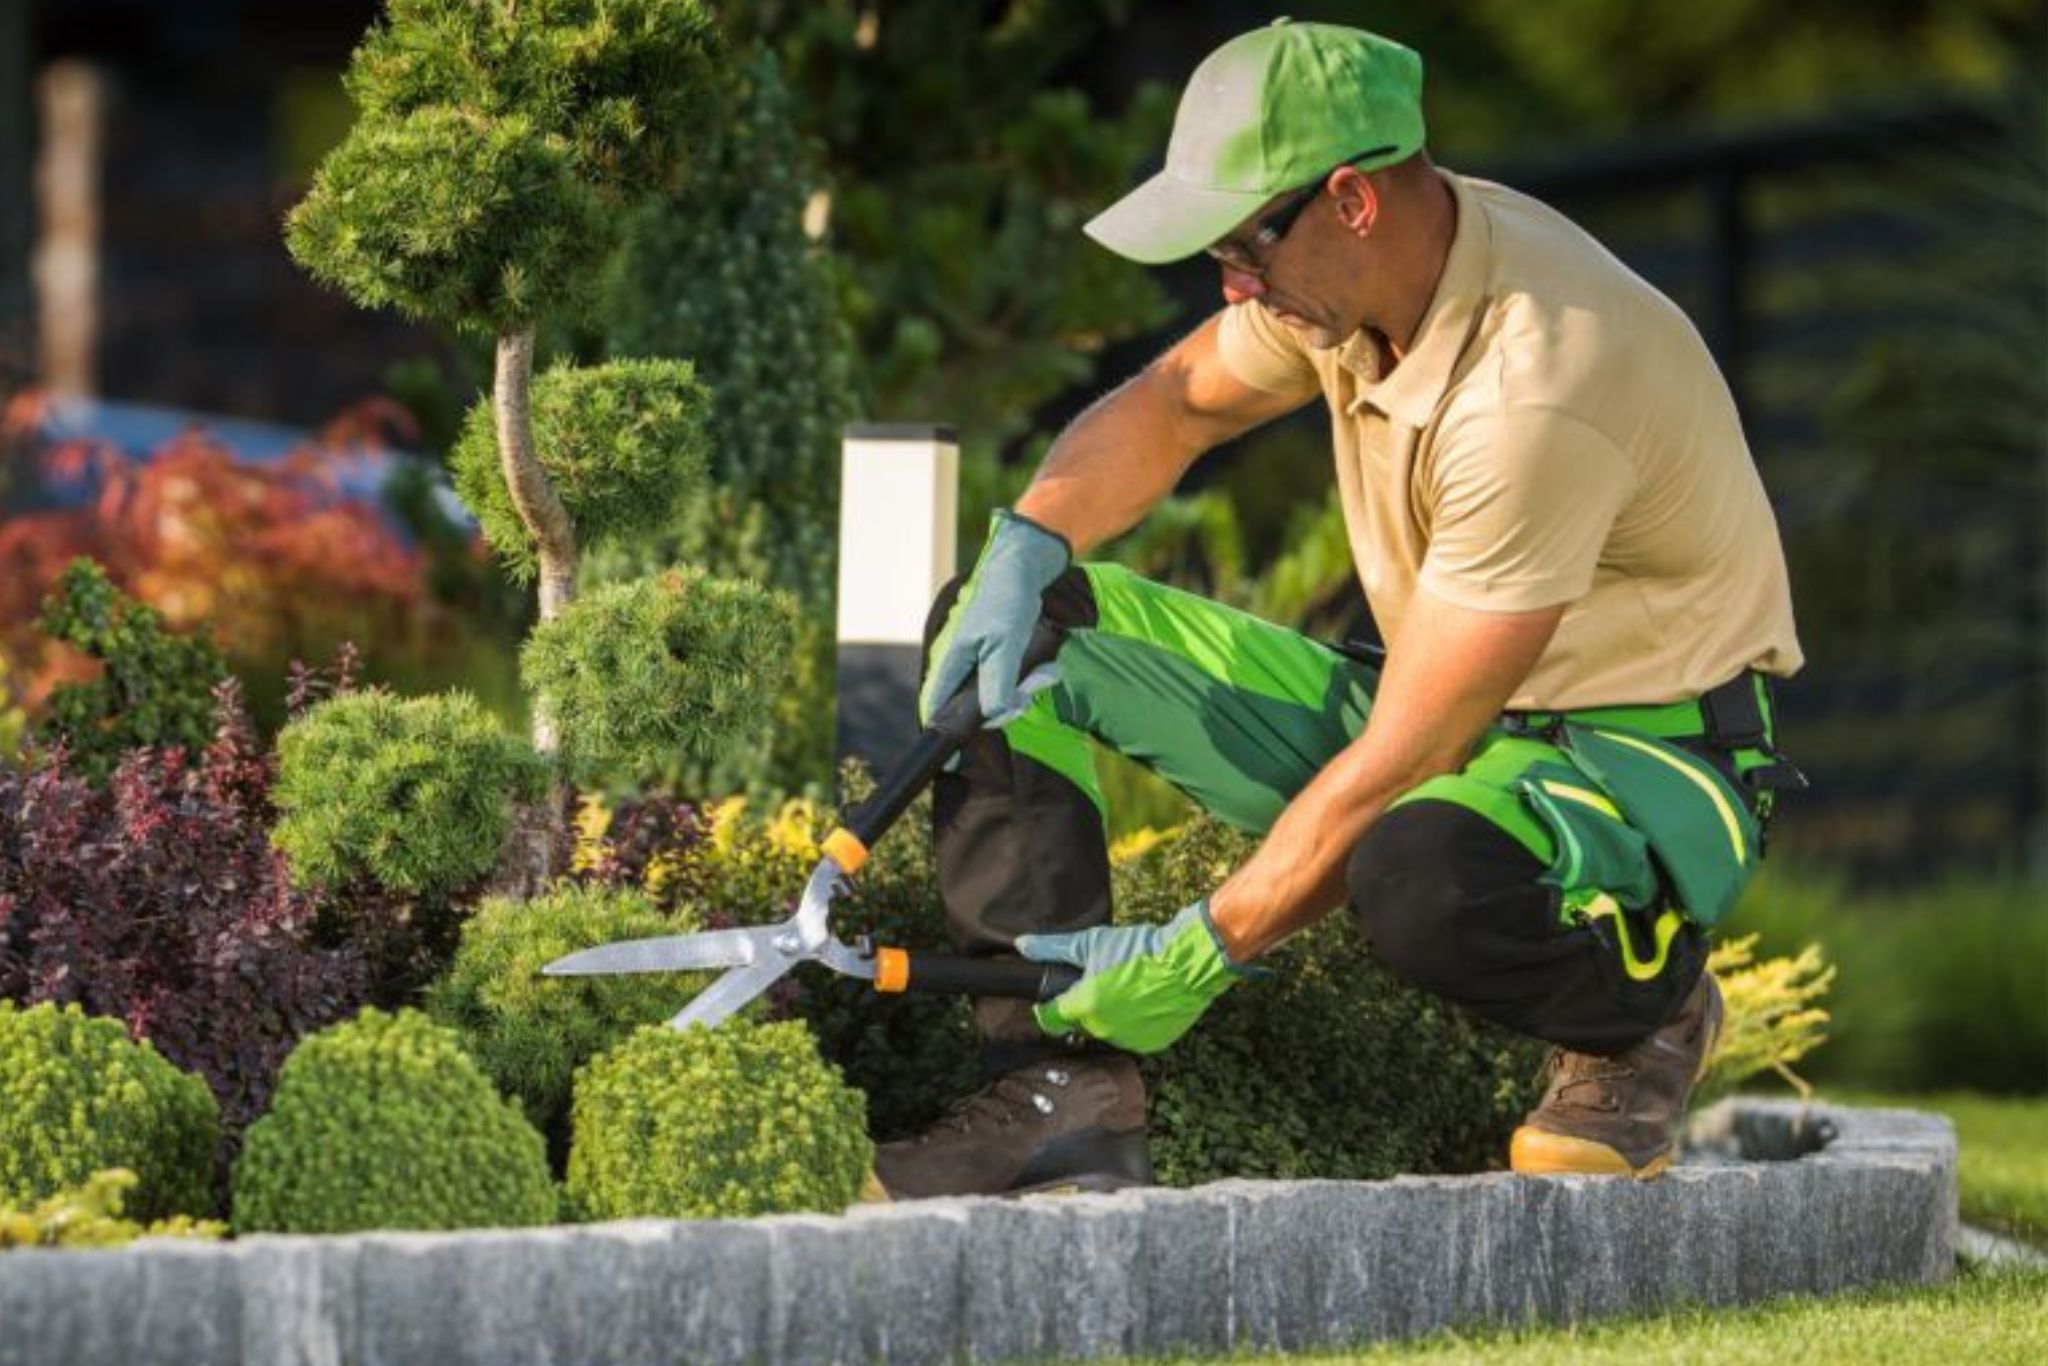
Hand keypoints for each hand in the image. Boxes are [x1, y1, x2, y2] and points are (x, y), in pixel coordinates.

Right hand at [919, 509, 1069, 724]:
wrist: (1025, 570)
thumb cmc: (1008, 603)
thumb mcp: (1005, 646)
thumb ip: (997, 683)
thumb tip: (994, 715)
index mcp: (951, 661)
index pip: (936, 706)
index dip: (941, 734)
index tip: (949, 763)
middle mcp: (960, 664)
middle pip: (972, 707)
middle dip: (1003, 707)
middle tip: (1026, 700)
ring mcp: (979, 660)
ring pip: (996, 694)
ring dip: (1022, 691)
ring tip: (1045, 674)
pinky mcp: (998, 655)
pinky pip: (1011, 680)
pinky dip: (1029, 679)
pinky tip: (1047, 669)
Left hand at [1015, 900, 1262, 1053]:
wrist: (1188, 962)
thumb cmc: (1139, 948)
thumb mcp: (1092, 942)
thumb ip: (1053, 948)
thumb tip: (1022, 945)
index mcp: (1084, 1006)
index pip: (1051, 1019)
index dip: (1048, 1008)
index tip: (1050, 1001)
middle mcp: (1102, 1029)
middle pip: (1081, 1023)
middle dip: (1085, 1006)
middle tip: (1101, 982)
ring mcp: (1128, 1040)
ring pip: (1108, 1030)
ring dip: (1111, 1016)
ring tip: (1127, 988)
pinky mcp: (1151, 1044)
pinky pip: (1133, 1036)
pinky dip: (1135, 1022)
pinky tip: (1144, 1000)